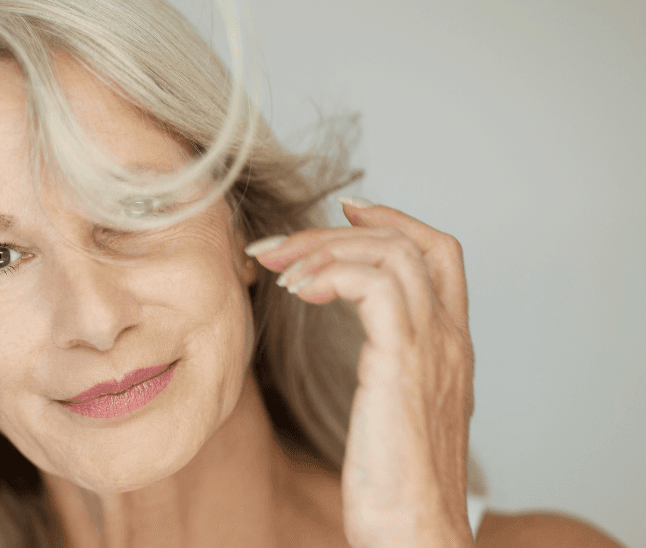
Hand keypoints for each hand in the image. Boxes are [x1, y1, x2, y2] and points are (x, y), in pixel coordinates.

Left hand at [247, 197, 475, 547]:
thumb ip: (387, 372)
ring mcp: (433, 349)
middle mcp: (450, 341)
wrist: (415, 536)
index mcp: (451, 348)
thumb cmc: (395, 491)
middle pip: (409, 243)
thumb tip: (354, 349)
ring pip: (390, 255)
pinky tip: (295, 292)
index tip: (345, 210)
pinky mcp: (403, 365)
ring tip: (274, 267)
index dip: (394, 220)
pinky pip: (374, 285)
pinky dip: (330, 273)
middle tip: (274, 243)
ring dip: (321, 248)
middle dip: (335, 231)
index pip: (440, 254)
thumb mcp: (393, 415)